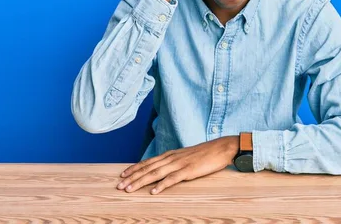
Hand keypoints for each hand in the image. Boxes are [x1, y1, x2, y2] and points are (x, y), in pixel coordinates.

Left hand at [116, 135, 238, 194]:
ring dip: (141, 182)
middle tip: (119, 185)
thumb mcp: (185, 156)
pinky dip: (161, 185)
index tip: (122, 175)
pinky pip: (172, 179)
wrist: (221, 147)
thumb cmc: (204, 153)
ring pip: (155, 174)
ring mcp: (179, 164)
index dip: (134, 168)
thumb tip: (164, 168)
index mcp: (170, 155)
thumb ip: (174, 161)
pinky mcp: (188, 170)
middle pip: (147, 168)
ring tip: (129, 189)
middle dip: (132, 177)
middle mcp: (171, 158)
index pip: (148, 162)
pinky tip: (153, 192)